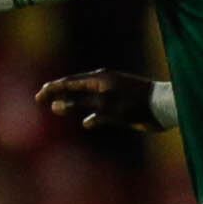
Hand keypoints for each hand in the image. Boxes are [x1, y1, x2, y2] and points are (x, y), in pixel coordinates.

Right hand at [36, 71, 164, 133]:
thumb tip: (56, 104)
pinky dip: (92, 116)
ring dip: (73, 104)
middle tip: (41, 100)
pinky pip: (101, 111)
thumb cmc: (134, 103)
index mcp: (100, 79)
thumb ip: (80, 104)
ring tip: (58, 110)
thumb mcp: (104, 104)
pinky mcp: (122, 108)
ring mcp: (114, 95)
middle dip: (59, 94)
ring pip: (87, 100)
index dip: (52, 89)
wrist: (164, 107)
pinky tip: (86, 123)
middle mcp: (105, 85)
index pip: (69, 82)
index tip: (38, 97)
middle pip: (76, 88)